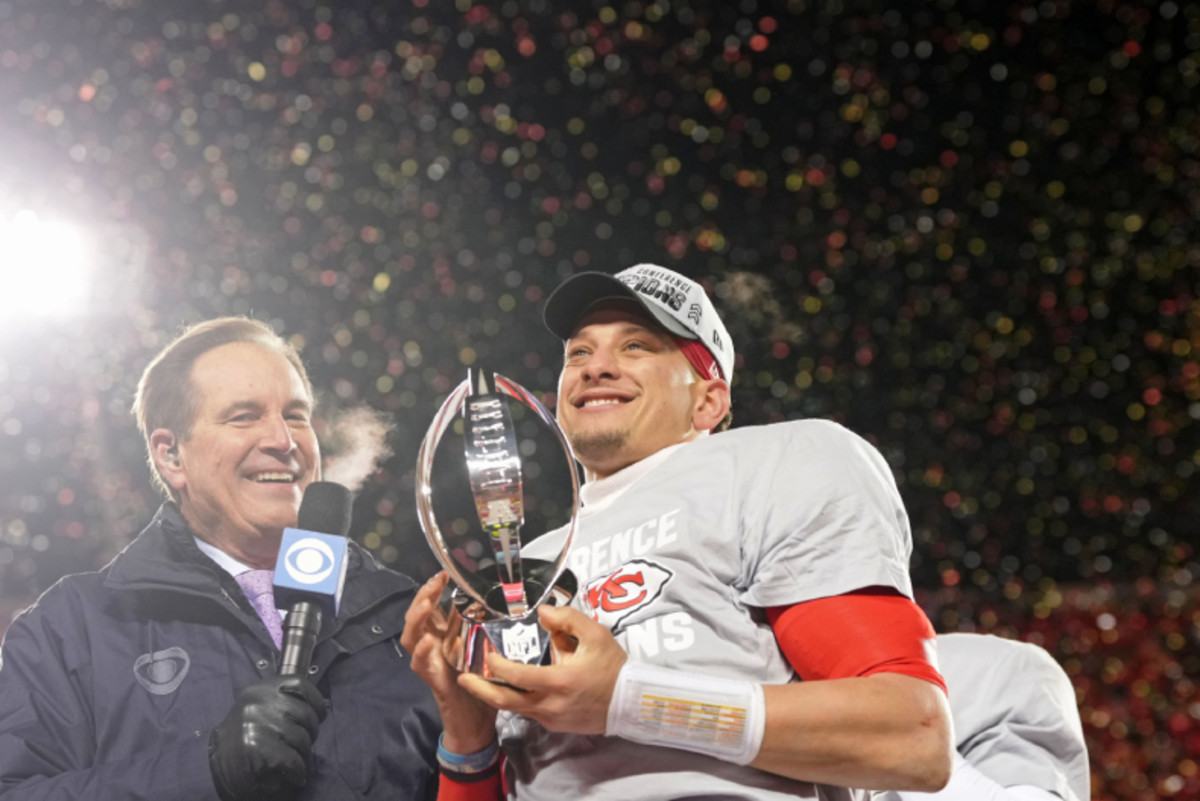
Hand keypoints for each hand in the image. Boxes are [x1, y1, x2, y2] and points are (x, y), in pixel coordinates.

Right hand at [208, 674, 326, 800]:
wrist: (212, 765)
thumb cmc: (242, 737)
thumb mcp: (259, 707)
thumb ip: (285, 701)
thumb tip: (323, 708)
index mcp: (260, 688)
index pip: (300, 684)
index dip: (316, 700)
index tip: (319, 715)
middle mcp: (258, 702)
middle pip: (305, 714)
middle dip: (310, 733)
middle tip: (301, 745)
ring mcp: (257, 724)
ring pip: (302, 739)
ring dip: (303, 754)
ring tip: (294, 760)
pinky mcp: (258, 749)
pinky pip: (293, 760)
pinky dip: (298, 771)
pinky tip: (294, 774)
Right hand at [401, 572, 496, 752]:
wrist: (476, 722)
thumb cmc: (481, 684)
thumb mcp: (484, 650)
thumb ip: (484, 629)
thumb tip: (498, 602)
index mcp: (444, 637)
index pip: (431, 608)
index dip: (433, 590)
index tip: (444, 573)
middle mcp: (432, 647)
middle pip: (417, 617)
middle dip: (423, 597)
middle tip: (435, 581)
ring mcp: (429, 664)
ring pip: (411, 637)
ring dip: (416, 619)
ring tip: (424, 605)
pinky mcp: (432, 681)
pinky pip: (420, 665)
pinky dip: (422, 652)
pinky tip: (429, 641)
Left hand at [458, 604, 626, 734]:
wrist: (631, 702)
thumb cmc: (613, 667)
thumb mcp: (596, 634)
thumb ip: (567, 619)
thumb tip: (542, 612)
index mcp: (558, 681)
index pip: (517, 676)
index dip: (498, 665)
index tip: (487, 654)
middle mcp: (550, 705)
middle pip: (505, 702)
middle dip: (480, 691)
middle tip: (461, 680)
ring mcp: (552, 719)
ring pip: (515, 709)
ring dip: (496, 696)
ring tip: (479, 683)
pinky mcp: (556, 725)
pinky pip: (529, 713)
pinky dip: (515, 702)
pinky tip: (509, 690)